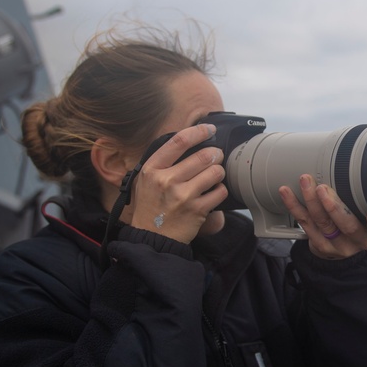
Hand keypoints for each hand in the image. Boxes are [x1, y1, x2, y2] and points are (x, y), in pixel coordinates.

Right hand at [128, 123, 227, 242]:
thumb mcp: (145, 180)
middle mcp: (166, 180)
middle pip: (203, 156)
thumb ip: (162, 162)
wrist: (152, 238)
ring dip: (219, 171)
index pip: (179, 141)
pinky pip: (220, 191)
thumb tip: (187, 141)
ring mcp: (183, 196)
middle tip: (216, 156)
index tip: (208, 129)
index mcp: (152, 169)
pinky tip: (214, 192)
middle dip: (215, 154)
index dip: (198, 131)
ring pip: (215, 172)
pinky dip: (221, 190)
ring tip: (214, 175)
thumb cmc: (150, 207)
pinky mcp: (197, 210)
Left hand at [279, 174, 366, 259]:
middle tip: (322, 189)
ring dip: (311, 201)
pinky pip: (305, 223)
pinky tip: (287, 192)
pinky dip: (294, 206)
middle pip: (348, 226)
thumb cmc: (357, 217)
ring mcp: (339, 245)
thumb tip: (357, 153)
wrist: (342, 243)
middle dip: (333, 207)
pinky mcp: (320, 245)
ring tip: (305, 181)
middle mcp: (360, 240)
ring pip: (323, 223)